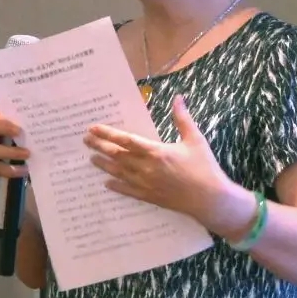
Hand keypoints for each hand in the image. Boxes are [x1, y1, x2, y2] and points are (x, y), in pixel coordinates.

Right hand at [0, 110, 29, 181]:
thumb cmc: (1, 130)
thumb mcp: (5, 122)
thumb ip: (14, 118)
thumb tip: (34, 113)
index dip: (3, 127)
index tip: (19, 130)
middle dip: (9, 152)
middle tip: (27, 153)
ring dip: (11, 168)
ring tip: (26, 168)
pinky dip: (10, 174)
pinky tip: (23, 172)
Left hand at [84, 95, 235, 228]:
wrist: (210, 199)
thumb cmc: (204, 168)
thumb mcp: (195, 139)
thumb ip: (183, 118)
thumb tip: (178, 97)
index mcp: (156, 152)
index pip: (126, 140)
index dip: (108, 133)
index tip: (94, 128)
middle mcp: (146, 168)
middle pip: (117, 155)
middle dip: (100, 146)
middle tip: (86, 140)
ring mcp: (146, 184)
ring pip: (119, 172)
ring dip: (104, 164)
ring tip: (91, 158)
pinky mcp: (150, 197)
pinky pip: (128, 191)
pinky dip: (116, 186)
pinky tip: (107, 183)